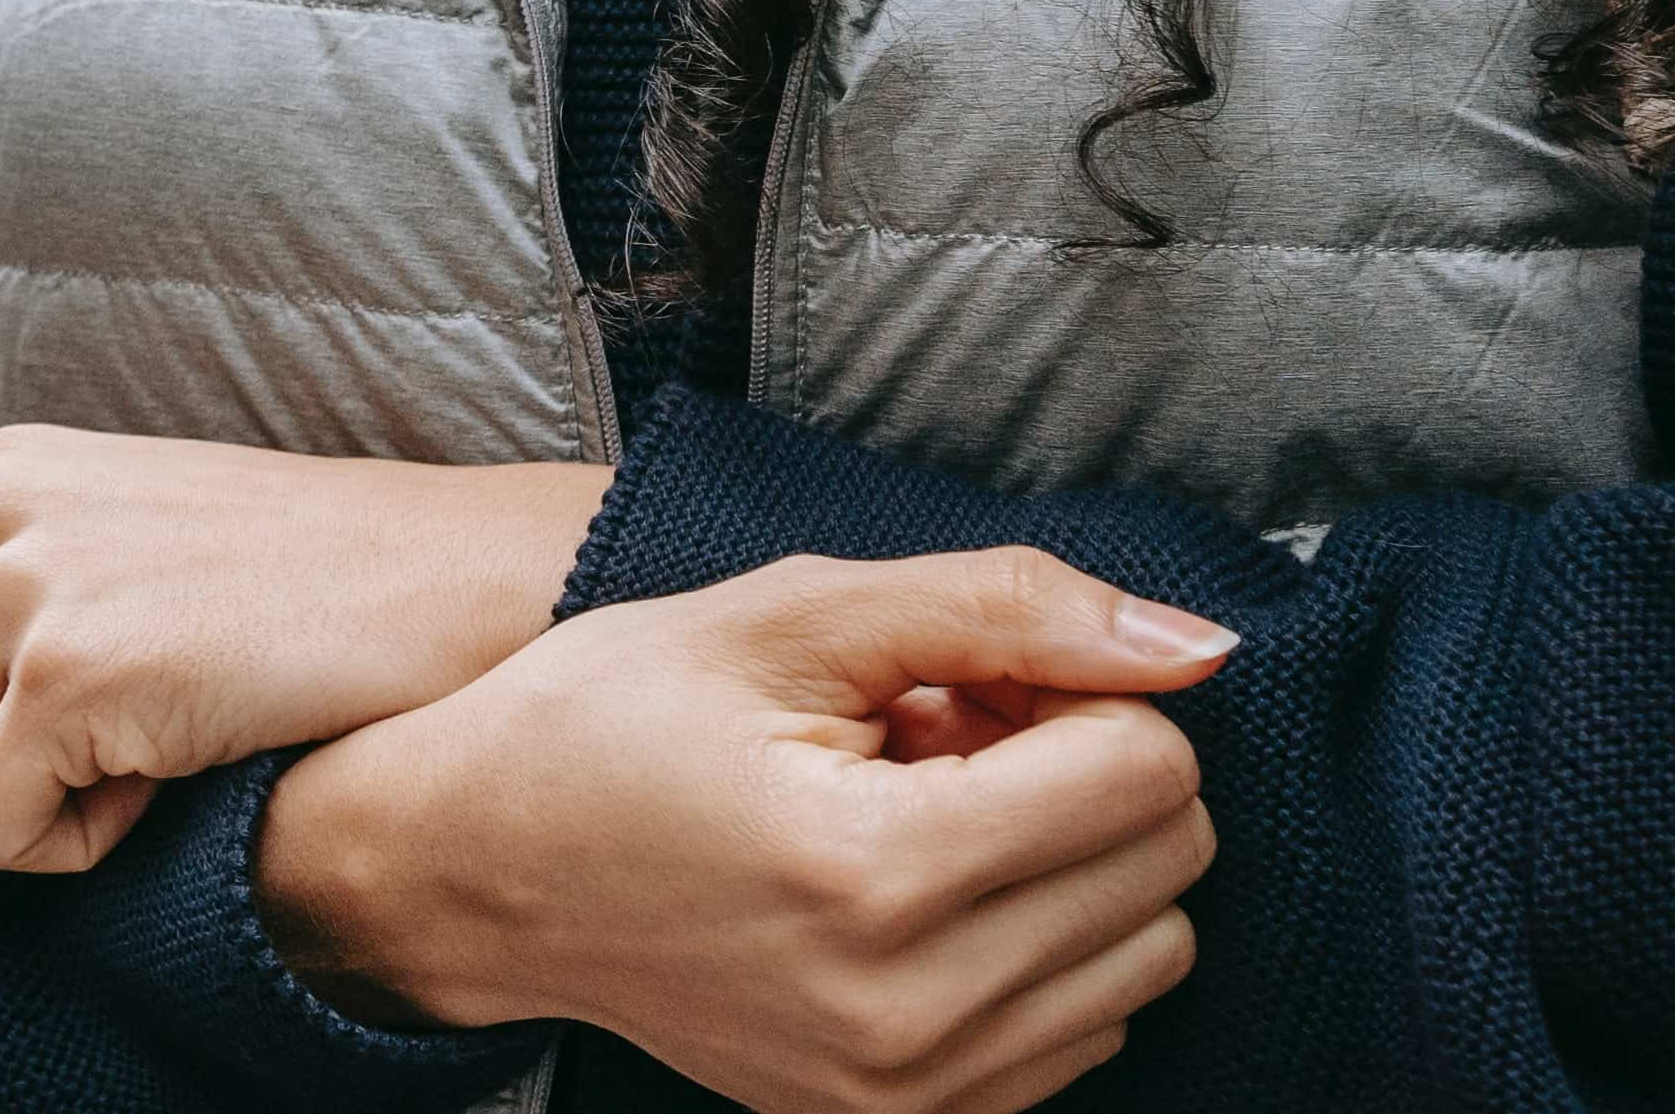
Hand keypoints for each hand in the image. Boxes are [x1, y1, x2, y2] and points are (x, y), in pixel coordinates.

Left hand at [0, 431, 612, 874]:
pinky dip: (73, 849)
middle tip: (101, 751)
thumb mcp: (105, 542)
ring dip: (24, 819)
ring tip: (140, 756)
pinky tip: (164, 780)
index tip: (34, 726)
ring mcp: (19, 586)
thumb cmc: (288, 592)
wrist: (450, 585)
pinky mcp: (69, 672)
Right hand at [255, 547, 1234, 1113]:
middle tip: (948, 729)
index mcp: (877, 866)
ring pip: (1149, 953)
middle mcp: (913, 1007)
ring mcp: (914, 1090)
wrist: (478, 872)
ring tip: (933, 810)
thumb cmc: (613, 718)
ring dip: (1072, 862)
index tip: (968, 677)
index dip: (1073, 687)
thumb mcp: (790, 615)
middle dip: (1082, 765)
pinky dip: (1041, 945)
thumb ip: (1002, 608)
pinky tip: (925, 889)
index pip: (1147, 769)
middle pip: (1168, 861)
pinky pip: (1089, 1031)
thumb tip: (1197, 645)